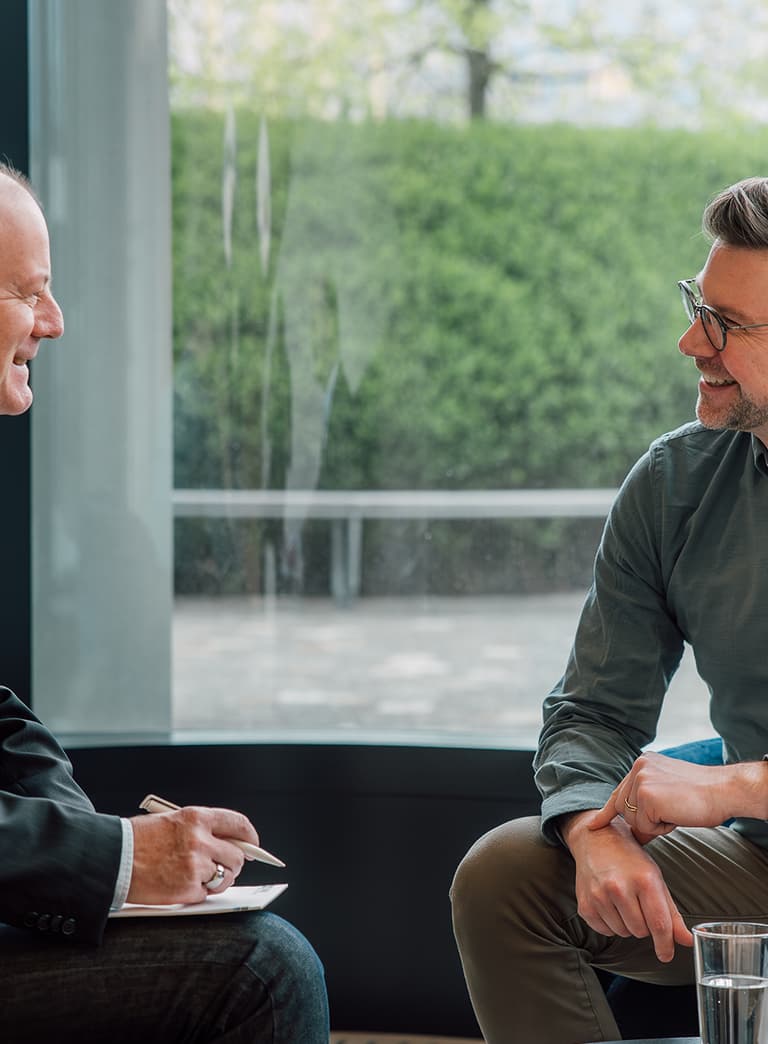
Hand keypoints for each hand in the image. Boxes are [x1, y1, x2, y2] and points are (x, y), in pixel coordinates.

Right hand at [126, 806, 261, 904]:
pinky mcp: (187, 890)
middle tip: (225, 867)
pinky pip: (206, 894)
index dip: (249, 836)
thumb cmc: (137, 840)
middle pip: (237, 855)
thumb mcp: (171, 821)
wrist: (111, 859)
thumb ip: (200, 829)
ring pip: (225, 877)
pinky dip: (198, 893)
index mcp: (196, 818)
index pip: (237, 824)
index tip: (252, 844)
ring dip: (219, 880)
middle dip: (234, 863)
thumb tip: (228, 842)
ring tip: (201, 878)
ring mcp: (195, 866)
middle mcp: (200, 840)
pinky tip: (182, 886)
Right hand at [562, 810, 691, 961]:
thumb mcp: (655, 878)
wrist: (595, 841)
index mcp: (643, 880)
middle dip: (644, 924)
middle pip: (641, 931)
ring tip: (622, 901)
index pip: (659, 924)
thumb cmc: (629, 859)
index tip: (666, 955)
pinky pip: (605, 931)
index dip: (665, 945)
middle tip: (638, 903)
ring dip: (627, 924)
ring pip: (623, 933)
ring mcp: (599, 896)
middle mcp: (619, 887)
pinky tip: (609, 904)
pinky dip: (610, 923)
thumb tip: (687, 940)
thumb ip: (672, 913)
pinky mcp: (585, 905)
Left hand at [588, 752, 766, 841]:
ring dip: (654, 825)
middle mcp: (638, 767)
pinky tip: (677, 814)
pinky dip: (660, 828)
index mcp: (643, 763)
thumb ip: (647, 803)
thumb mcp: (668, 793)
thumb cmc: (702, 796)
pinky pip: (644, 826)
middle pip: (622, 809)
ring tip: (676, 811)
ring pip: (632, 819)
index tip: (593, 826)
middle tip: (671, 814)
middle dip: (643, 821)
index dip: (606, 812)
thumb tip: (632, 833)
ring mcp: (640, 779)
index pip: (619, 791)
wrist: (725, 791)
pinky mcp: (646, 794)